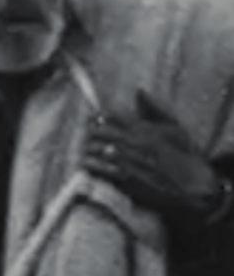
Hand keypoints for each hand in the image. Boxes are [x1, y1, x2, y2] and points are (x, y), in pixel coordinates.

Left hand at [83, 90, 227, 226]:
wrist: (189, 184)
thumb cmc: (181, 155)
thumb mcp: (173, 127)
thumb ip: (154, 109)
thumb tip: (139, 91)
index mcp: (145, 128)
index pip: (114, 115)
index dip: (100, 116)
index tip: (93, 118)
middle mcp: (136, 143)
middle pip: (101, 132)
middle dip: (90, 132)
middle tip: (85, 134)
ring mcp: (131, 161)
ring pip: (98, 149)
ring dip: (88, 148)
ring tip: (85, 149)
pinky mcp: (126, 179)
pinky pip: (101, 169)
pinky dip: (92, 165)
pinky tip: (88, 164)